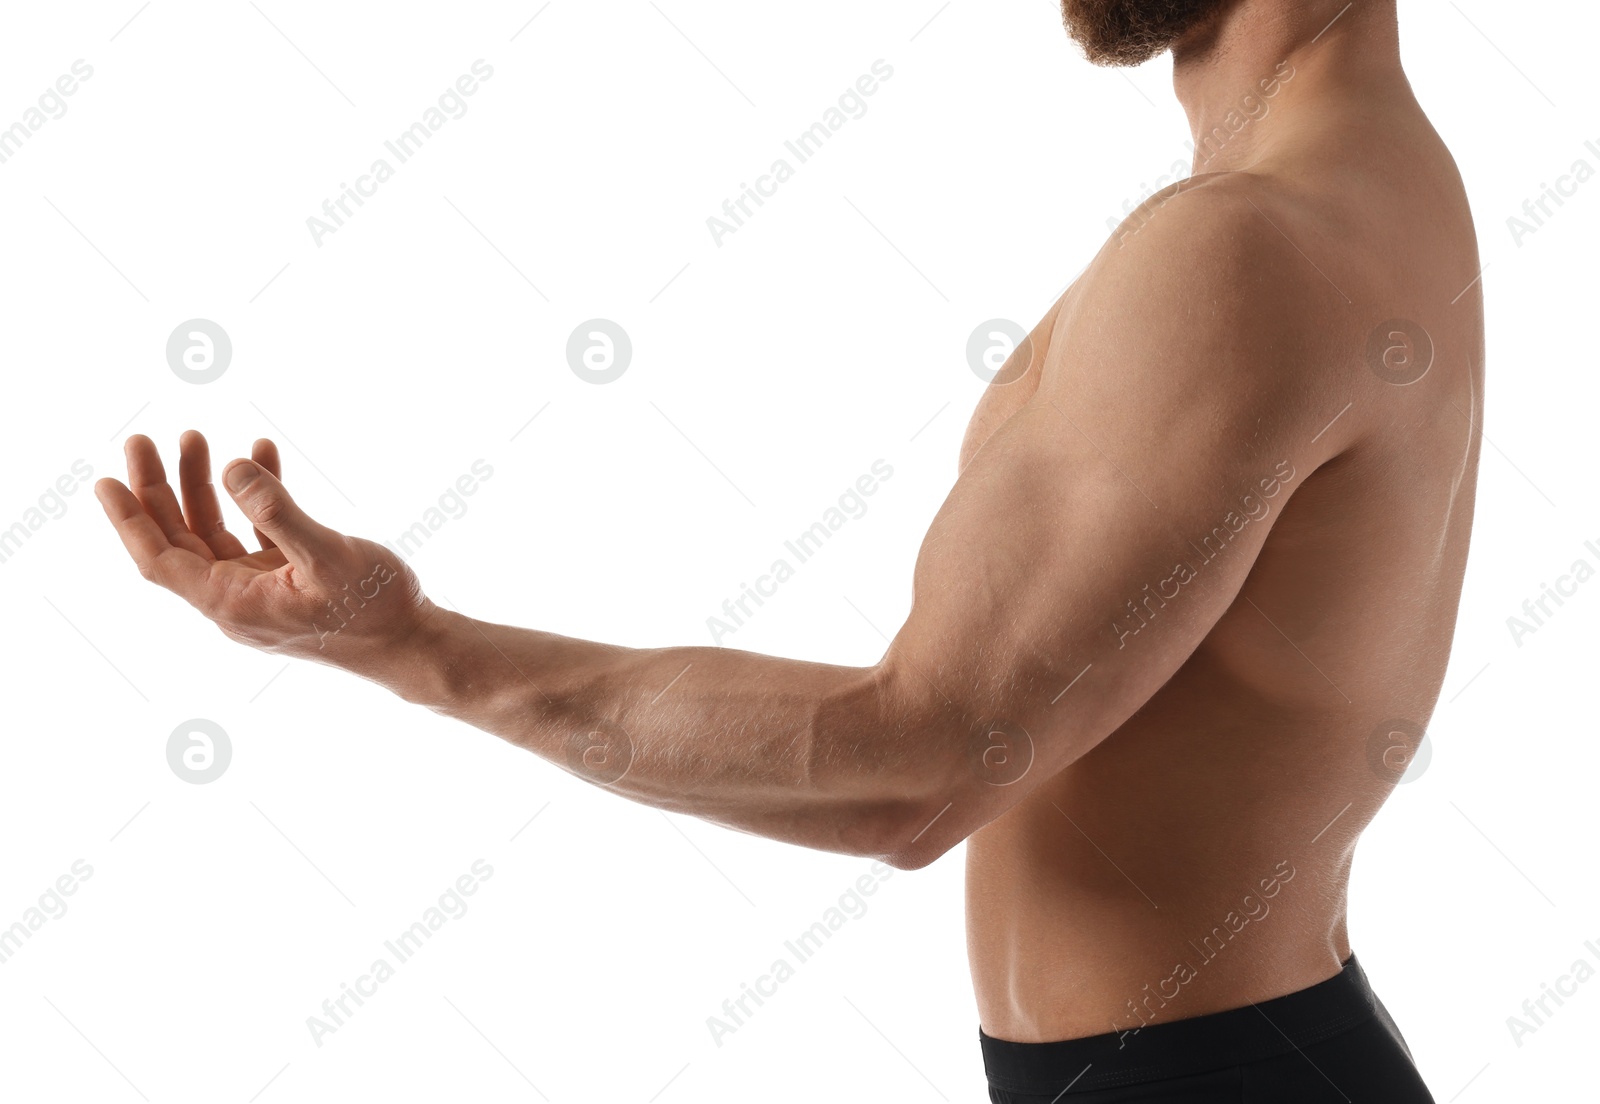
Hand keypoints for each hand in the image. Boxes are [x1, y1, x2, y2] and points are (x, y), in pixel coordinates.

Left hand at [95, 431, 436, 669]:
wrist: (414, 645)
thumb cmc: (375, 609)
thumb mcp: (327, 556)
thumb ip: (279, 512)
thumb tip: (232, 469)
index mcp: (233, 603)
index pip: (160, 559)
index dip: (128, 520)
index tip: (104, 479)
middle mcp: (236, 600)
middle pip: (178, 541)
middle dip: (158, 490)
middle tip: (145, 440)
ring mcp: (261, 591)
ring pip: (212, 534)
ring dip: (201, 489)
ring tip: (196, 440)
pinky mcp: (288, 583)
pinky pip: (253, 535)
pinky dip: (251, 500)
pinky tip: (261, 461)